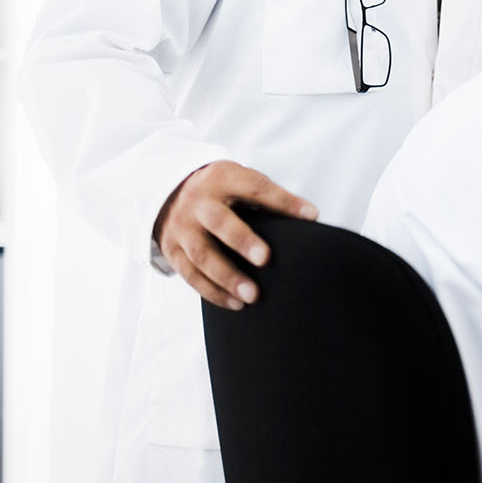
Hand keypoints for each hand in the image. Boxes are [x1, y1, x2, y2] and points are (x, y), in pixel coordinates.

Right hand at [152, 160, 317, 308]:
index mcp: (222, 178)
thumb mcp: (241, 181)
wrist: (171, 194)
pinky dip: (213, 292)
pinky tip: (236, 304)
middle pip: (219, 222)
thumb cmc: (224, 191)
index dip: (283, 201)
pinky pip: (191, 275)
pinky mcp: (172, 250)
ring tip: (253, 296)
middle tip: (266, 259)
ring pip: (202, 255)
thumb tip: (311, 216)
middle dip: (242, 241)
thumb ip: (269, 197)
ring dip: (227, 277)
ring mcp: (182, 228)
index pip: (255, 187)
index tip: (310, 216)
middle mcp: (199, 202)